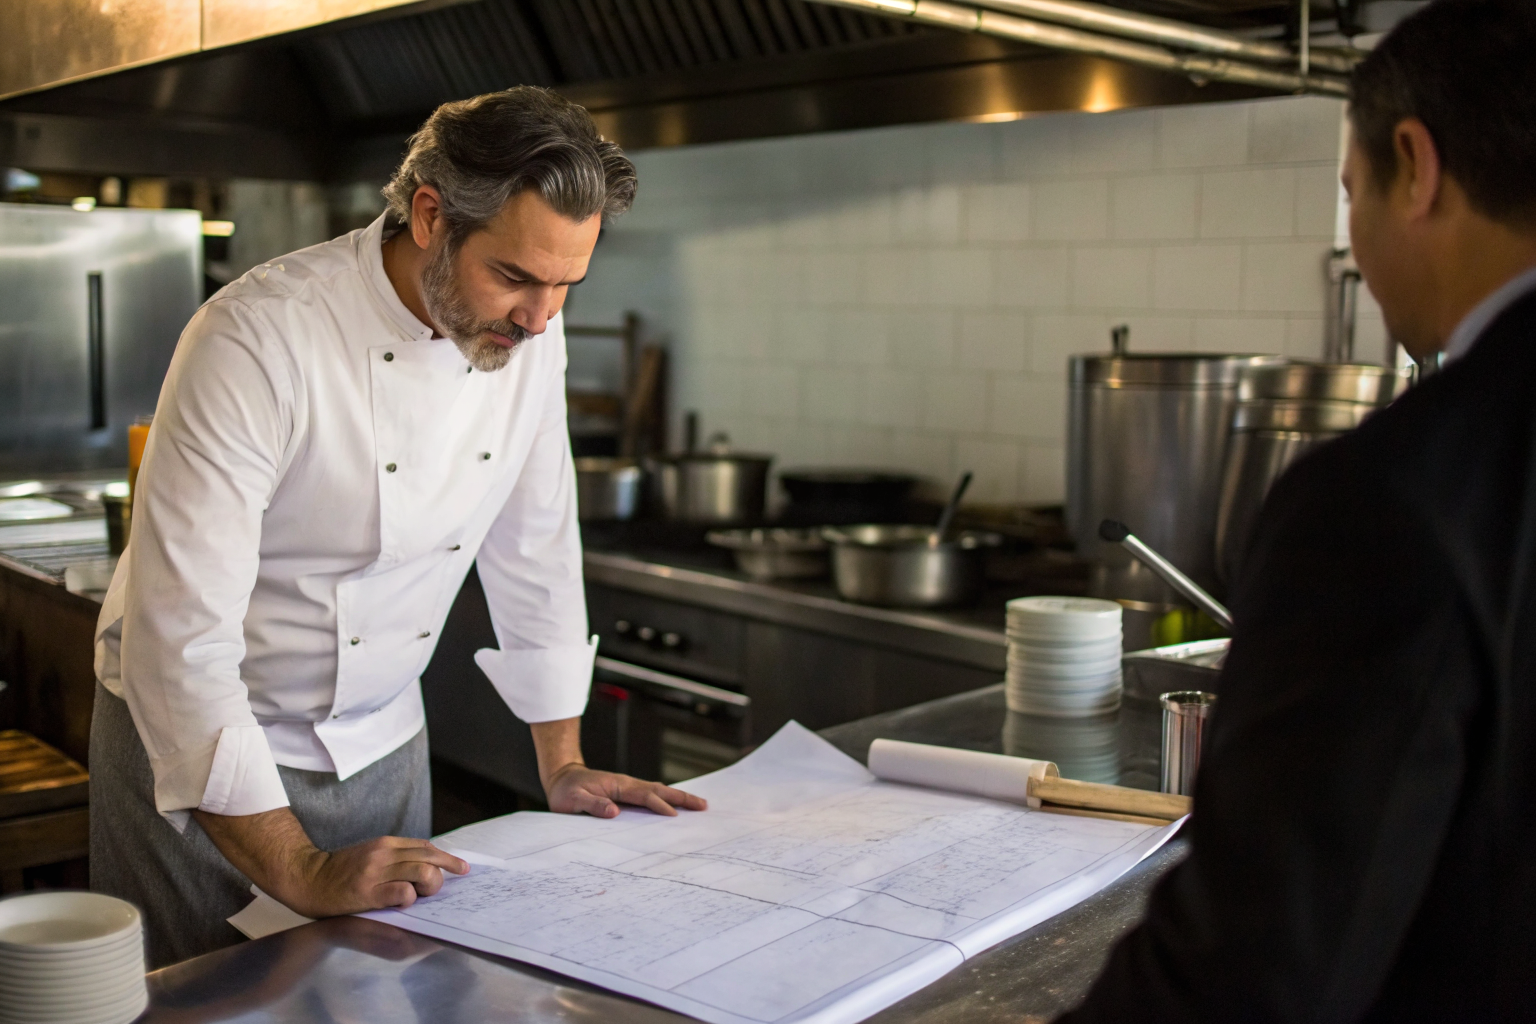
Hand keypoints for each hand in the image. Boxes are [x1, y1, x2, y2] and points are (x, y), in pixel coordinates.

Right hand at [194, 807, 466, 918]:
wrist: (307, 878)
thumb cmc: (341, 871)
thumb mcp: (370, 855)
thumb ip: (395, 858)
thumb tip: (426, 865)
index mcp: (386, 844)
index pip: (425, 847)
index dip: (446, 858)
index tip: (460, 867)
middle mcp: (384, 854)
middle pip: (429, 857)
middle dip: (445, 871)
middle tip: (449, 883)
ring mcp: (376, 873)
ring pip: (421, 872)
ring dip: (431, 884)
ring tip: (426, 895)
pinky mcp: (367, 892)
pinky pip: (401, 893)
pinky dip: (411, 898)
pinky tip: (408, 901)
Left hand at [543, 762, 706, 817]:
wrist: (562, 778)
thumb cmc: (566, 791)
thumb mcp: (573, 800)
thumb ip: (592, 805)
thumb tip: (614, 811)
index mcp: (618, 786)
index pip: (644, 796)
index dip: (659, 806)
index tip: (675, 816)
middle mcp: (628, 785)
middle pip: (660, 790)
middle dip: (682, 797)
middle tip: (703, 806)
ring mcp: (629, 789)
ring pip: (658, 792)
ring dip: (678, 798)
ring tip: (699, 805)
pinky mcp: (627, 794)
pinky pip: (651, 797)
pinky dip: (667, 800)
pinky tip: (676, 808)